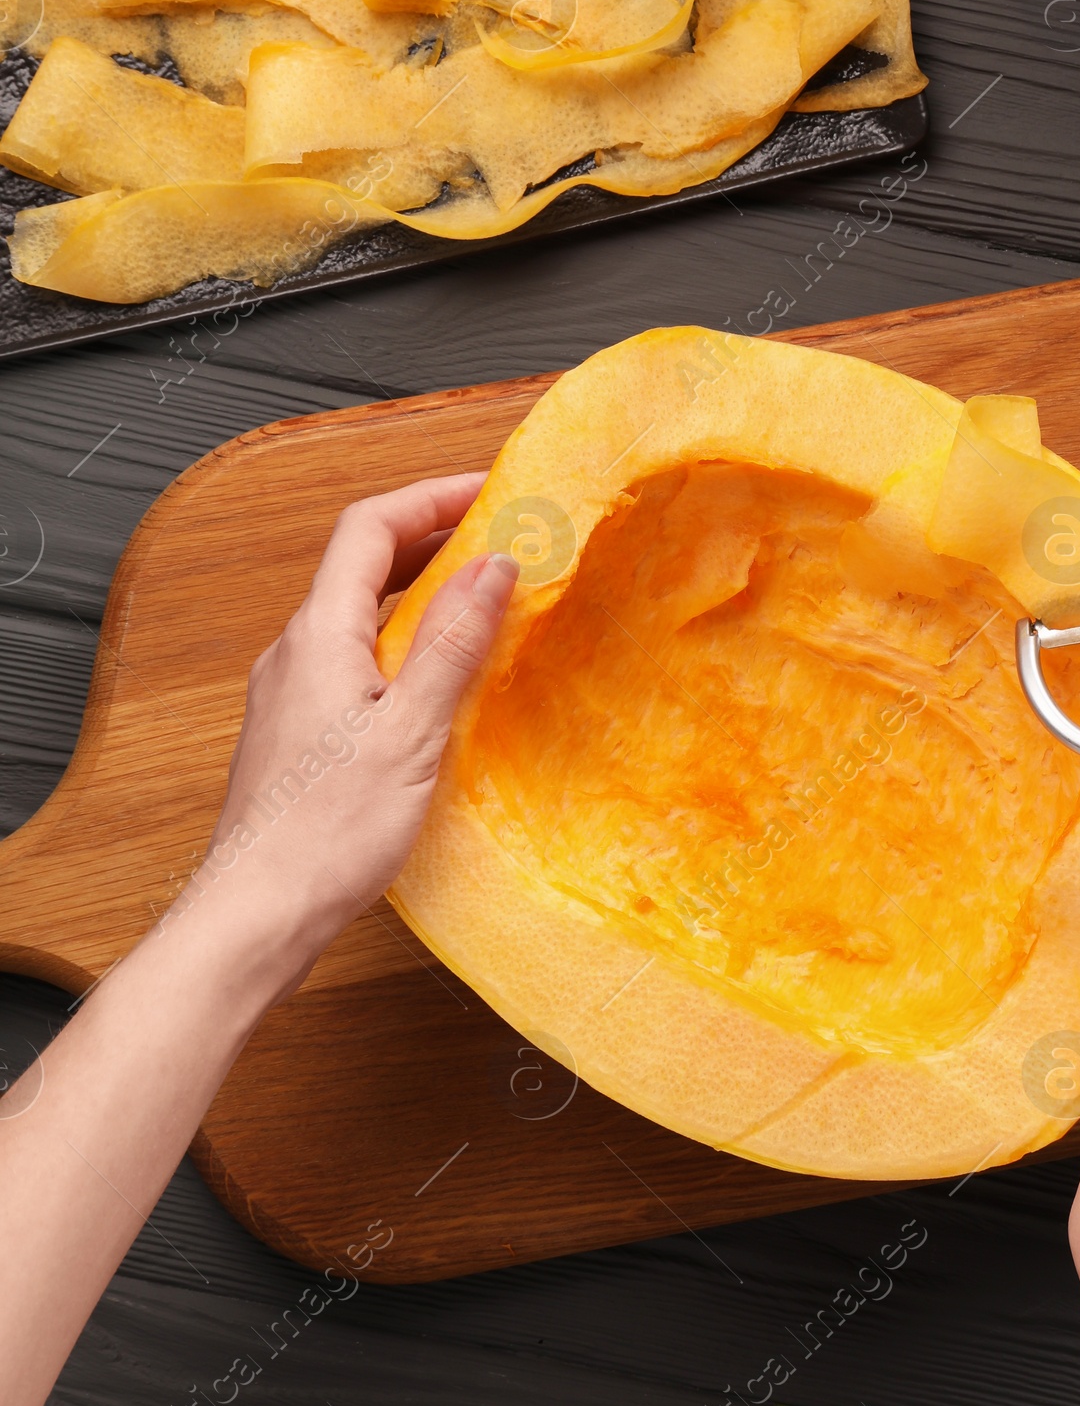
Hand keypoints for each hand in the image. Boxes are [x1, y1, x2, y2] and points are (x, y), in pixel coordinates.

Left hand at [176, 472, 518, 993]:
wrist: (254, 916)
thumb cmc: (325, 835)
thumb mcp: (412, 732)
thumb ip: (453, 643)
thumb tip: (493, 564)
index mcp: (320, 635)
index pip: (370, 528)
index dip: (431, 497)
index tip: (490, 489)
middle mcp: (295, 651)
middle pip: (363, 564)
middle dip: (432, 538)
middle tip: (498, 537)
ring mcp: (290, 691)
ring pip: (358, 613)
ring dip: (419, 593)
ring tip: (481, 601)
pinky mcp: (296, 730)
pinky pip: (352, 657)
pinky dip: (401, 642)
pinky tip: (437, 677)